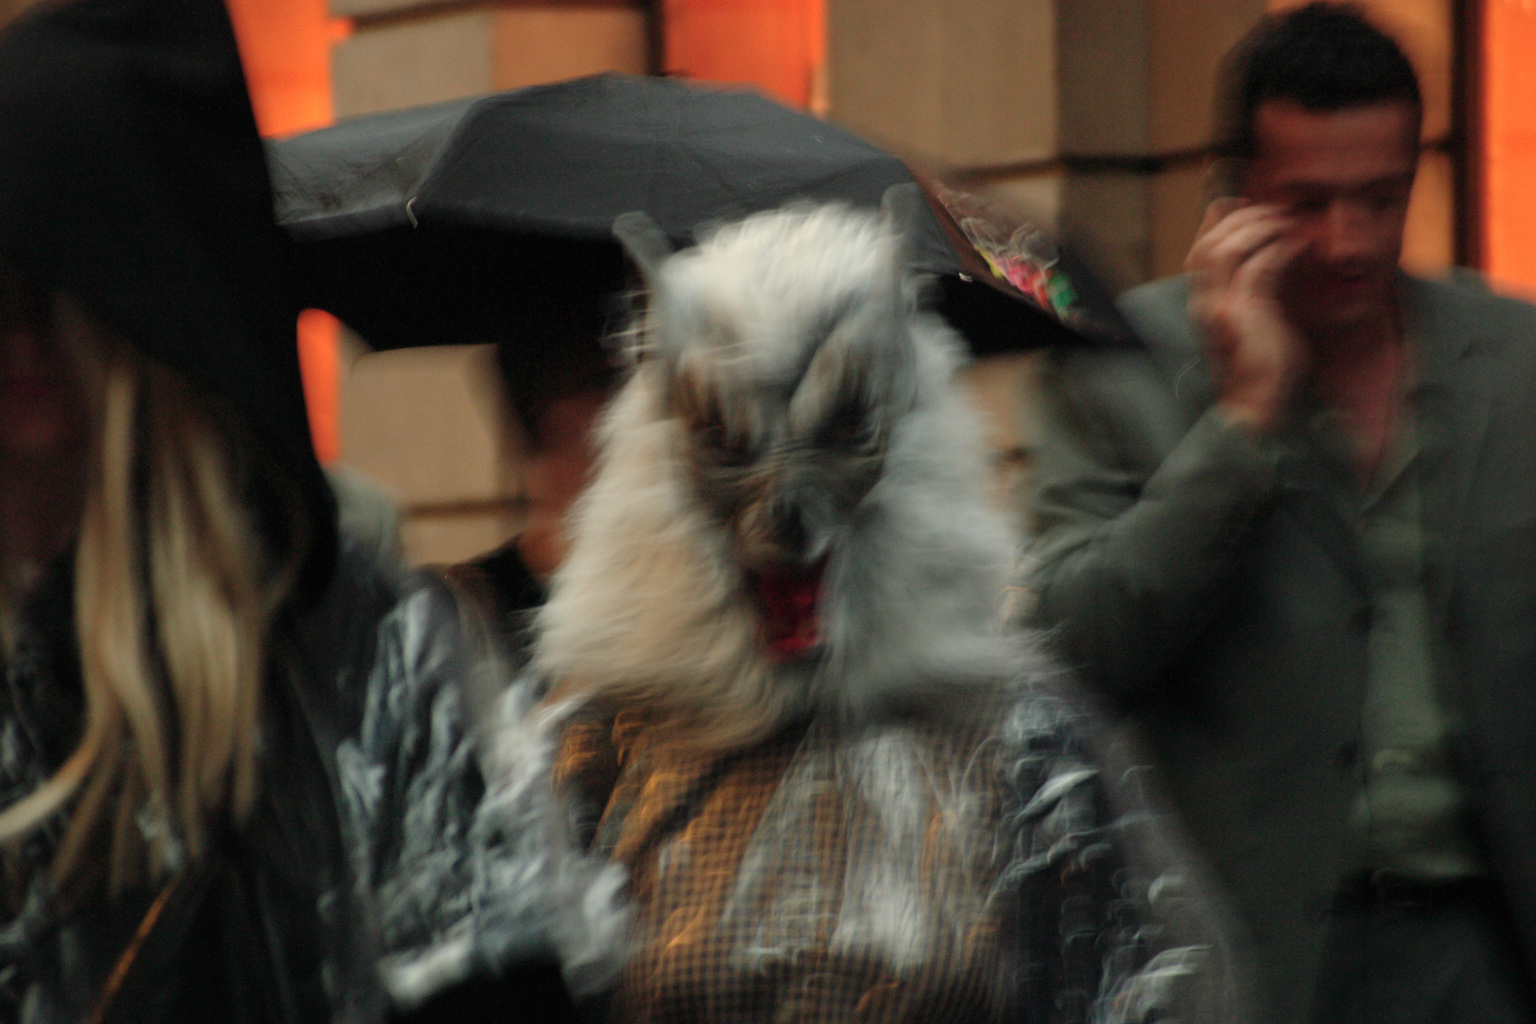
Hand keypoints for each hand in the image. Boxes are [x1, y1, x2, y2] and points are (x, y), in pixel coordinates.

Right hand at [1186, 199, 1307, 433]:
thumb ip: (1254, 286)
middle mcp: (1204, 302)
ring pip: (1226, 248)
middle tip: (1277, 211)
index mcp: (1203, 303)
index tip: (1247, 204)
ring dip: (1259, 228)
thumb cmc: (1263, 365)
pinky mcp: (1244, 313)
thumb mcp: (1256, 318)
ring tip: (1287, 223)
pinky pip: (1258, 266)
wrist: (1258, 405)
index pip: (1199, 249)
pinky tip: (1299, 244)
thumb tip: (1271, 249)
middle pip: (1209, 243)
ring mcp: (1220, 307)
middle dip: (1243, 218)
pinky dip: (1279, 248)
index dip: (1217, 220)